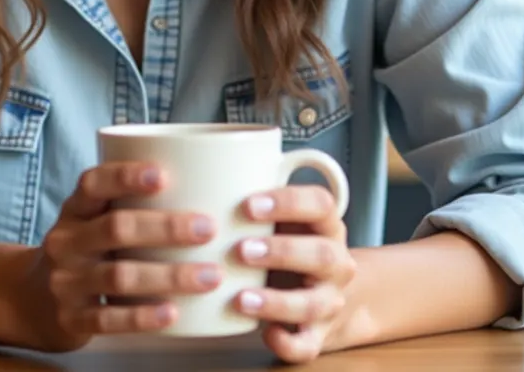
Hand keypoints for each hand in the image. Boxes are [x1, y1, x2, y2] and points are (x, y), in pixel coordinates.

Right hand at [5, 161, 221, 351]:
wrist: (29, 299)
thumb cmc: (83, 251)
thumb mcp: (91, 221)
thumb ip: (130, 205)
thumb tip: (205, 185)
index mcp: (74, 210)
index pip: (92, 184)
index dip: (125, 176)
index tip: (162, 174)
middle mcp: (66, 242)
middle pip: (114, 228)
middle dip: (165, 227)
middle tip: (207, 228)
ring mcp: (65, 281)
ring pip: (118, 276)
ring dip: (168, 275)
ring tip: (209, 276)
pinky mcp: (70, 318)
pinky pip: (108, 319)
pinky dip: (143, 317)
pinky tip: (173, 313)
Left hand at [231, 185, 358, 363]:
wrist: (321, 292)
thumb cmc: (287, 244)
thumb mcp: (280, 218)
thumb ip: (251, 201)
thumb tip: (188, 178)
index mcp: (325, 224)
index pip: (320, 204)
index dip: (288, 202)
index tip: (248, 204)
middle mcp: (335, 262)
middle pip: (321, 254)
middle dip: (281, 252)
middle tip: (241, 250)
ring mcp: (329, 300)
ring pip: (314, 304)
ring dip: (277, 302)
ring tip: (241, 298)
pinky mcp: (317, 334)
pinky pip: (308, 345)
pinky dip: (288, 343)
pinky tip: (266, 333)